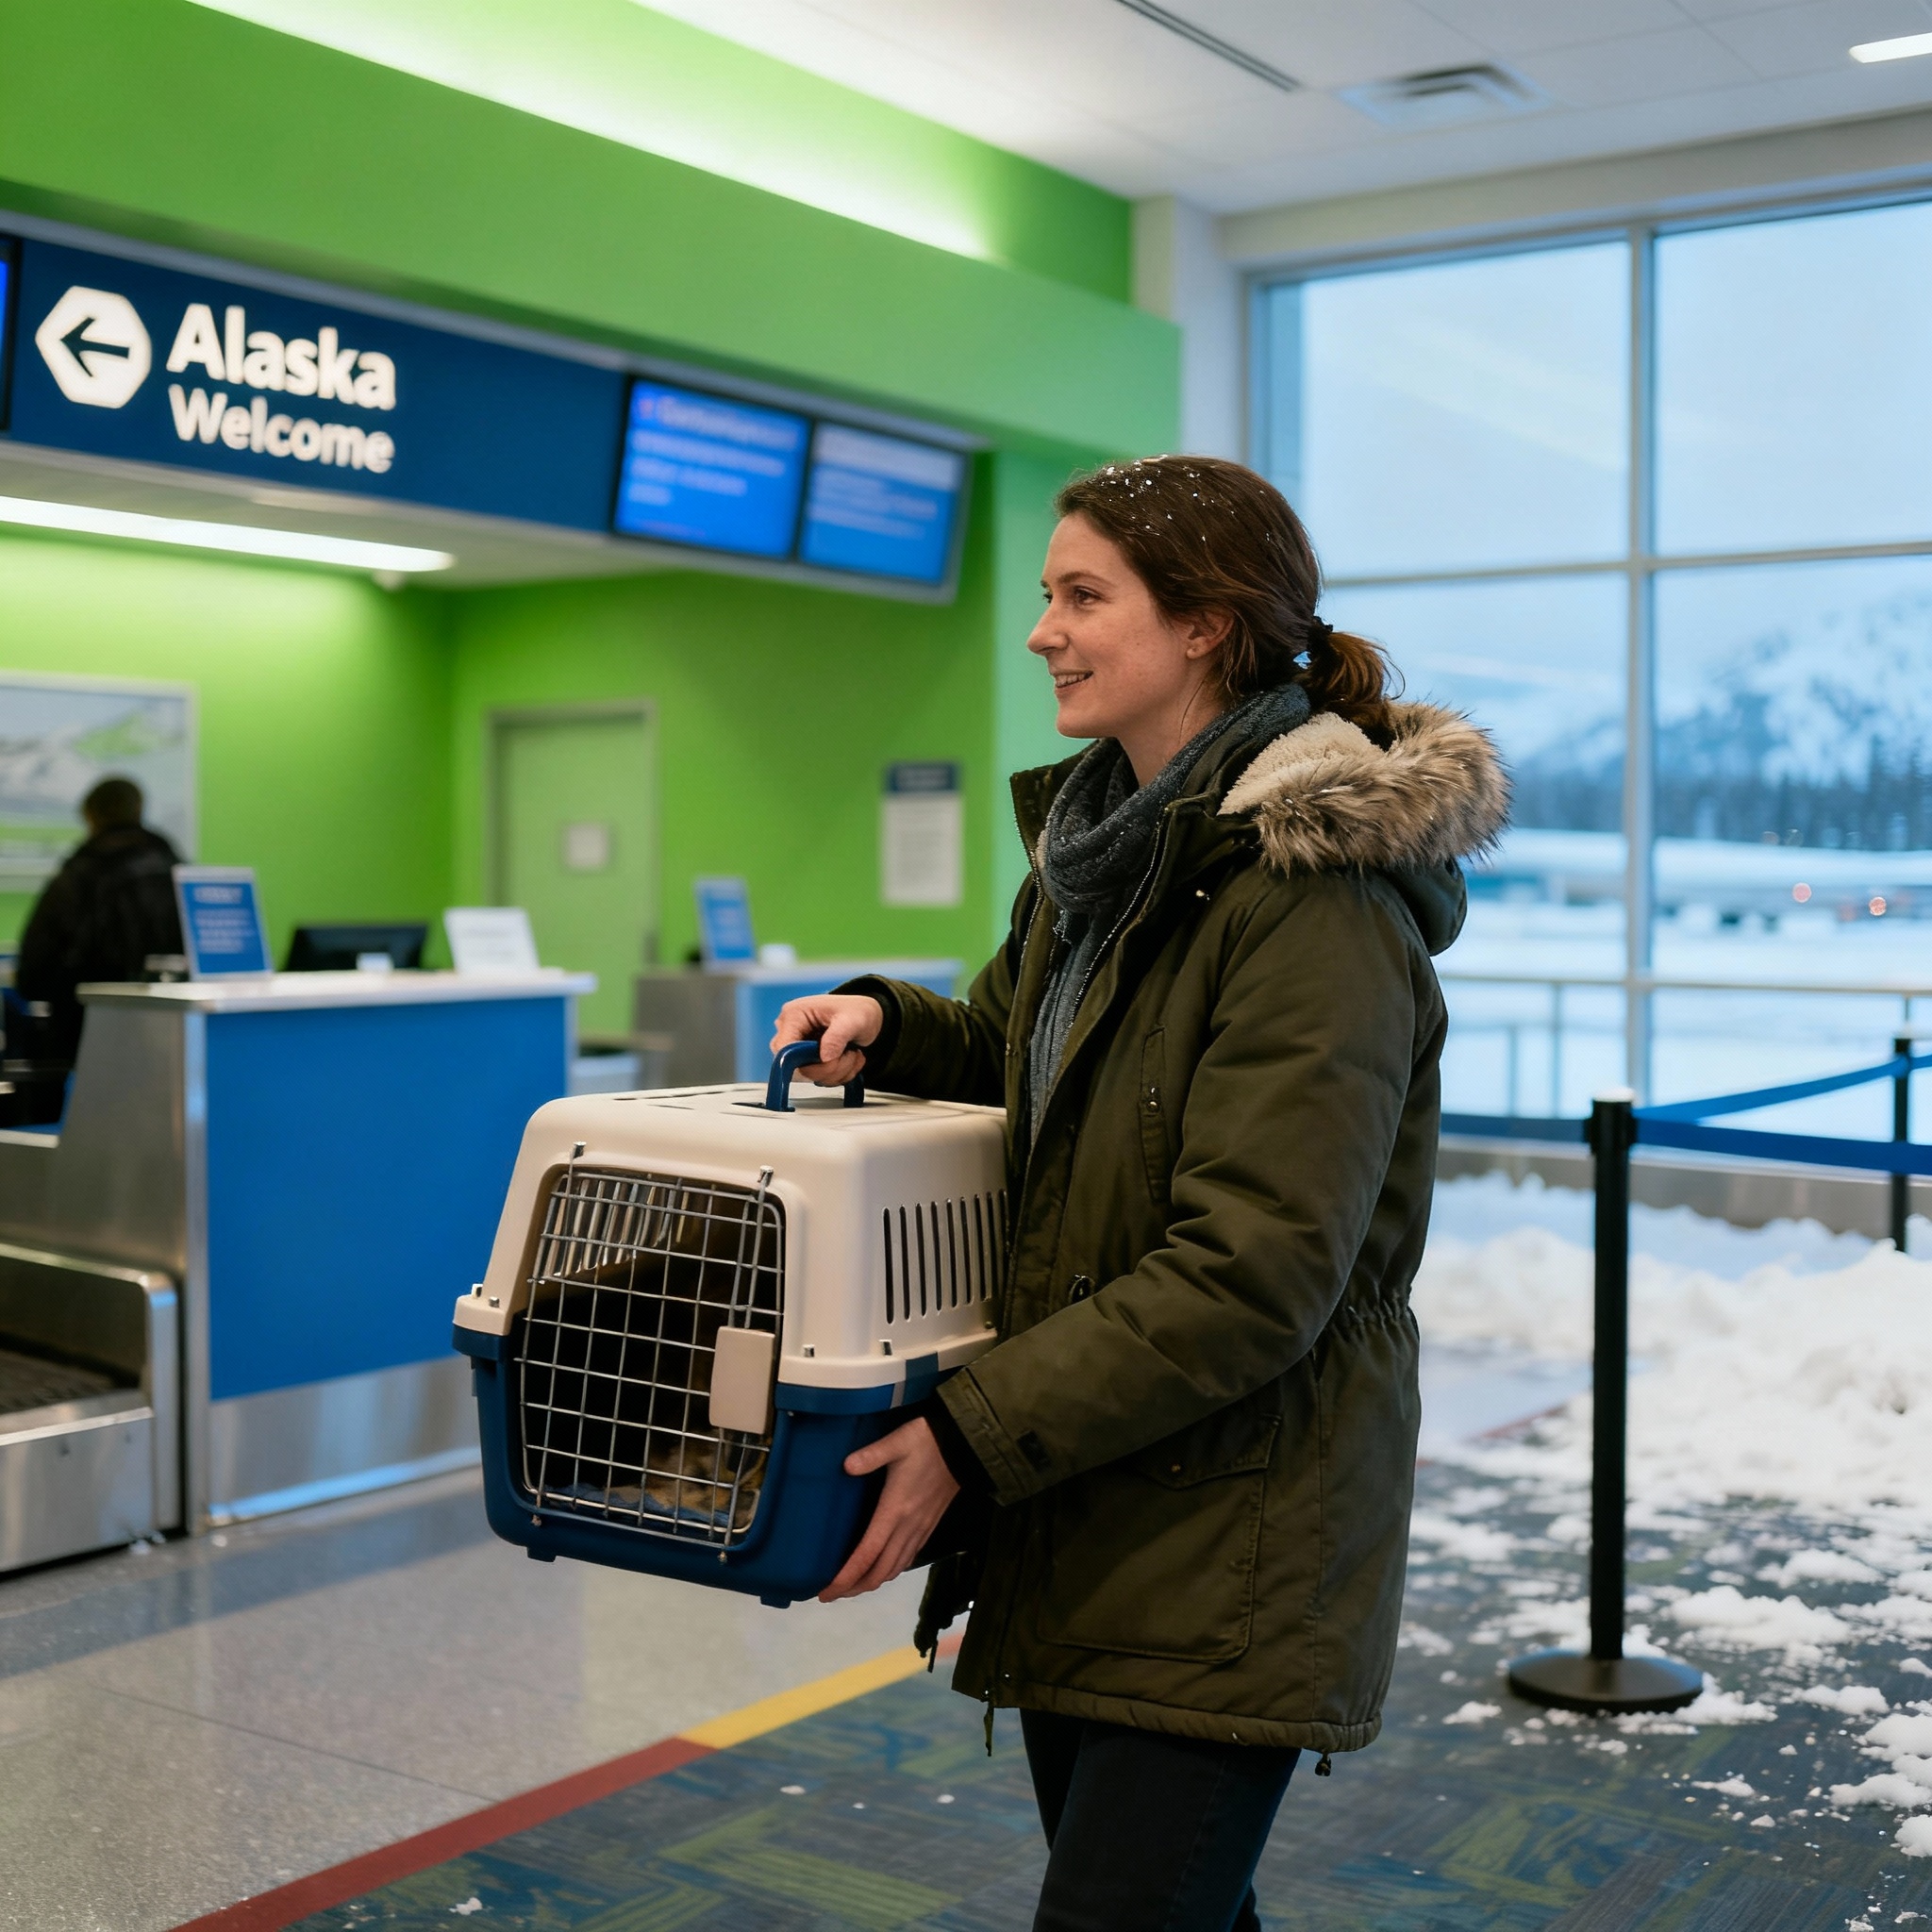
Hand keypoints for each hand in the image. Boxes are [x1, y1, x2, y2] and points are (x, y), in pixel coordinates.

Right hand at [771, 993, 883, 1087]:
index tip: (827, 1060)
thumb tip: (824, 1058)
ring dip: (836, 1072)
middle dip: (826, 1068)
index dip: (803, 1060)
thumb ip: (837, 1036)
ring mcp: (799, 1047)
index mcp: (794, 1015)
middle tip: (848, 1055)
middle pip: (795, 1066)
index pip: (783, 1048)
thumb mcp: (852, 1019)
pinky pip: (818, 1078)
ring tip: (851, 1055)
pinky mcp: (808, 1059)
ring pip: (809, 1076)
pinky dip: (837, 1075)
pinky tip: (848, 1060)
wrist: (867, 1017)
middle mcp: (792, 1032)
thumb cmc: (857, 1011)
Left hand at [818, 1418, 959, 1601]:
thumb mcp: (897, 1441)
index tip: (825, 1591)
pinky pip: (906, 1559)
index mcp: (895, 1510)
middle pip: (879, 1571)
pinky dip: (889, 1571)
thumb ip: (871, 1455)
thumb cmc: (926, 1441)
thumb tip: (845, 1466)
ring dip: (871, 1583)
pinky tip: (880, 1567)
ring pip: (894, 1569)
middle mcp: (908, 1527)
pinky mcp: (929, 1527)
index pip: (867, 1555)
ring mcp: (920, 1529)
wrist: (963, 1444)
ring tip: (850, 1585)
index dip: (846, 1577)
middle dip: (854, 1588)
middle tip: (829, 1594)